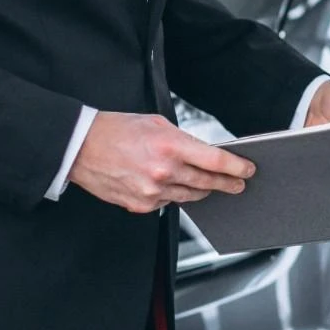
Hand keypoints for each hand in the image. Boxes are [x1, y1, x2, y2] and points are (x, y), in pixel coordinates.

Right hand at [67, 110, 254, 213]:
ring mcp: (153, 192)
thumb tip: (203, 153)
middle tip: (238, 183)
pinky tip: (173, 185)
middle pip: (208, 182)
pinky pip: (168, 202)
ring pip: (190, 195)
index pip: (216, 161)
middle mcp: (164, 172)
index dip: (237, 167)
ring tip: (212, 185)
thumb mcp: (157, 124)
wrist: (81, 148)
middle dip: (226, 183)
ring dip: (203, 190)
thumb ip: (183, 140)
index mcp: (171, 146)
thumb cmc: (117, 130)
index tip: (248, 169)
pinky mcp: (141, 206)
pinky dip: (174, 194)